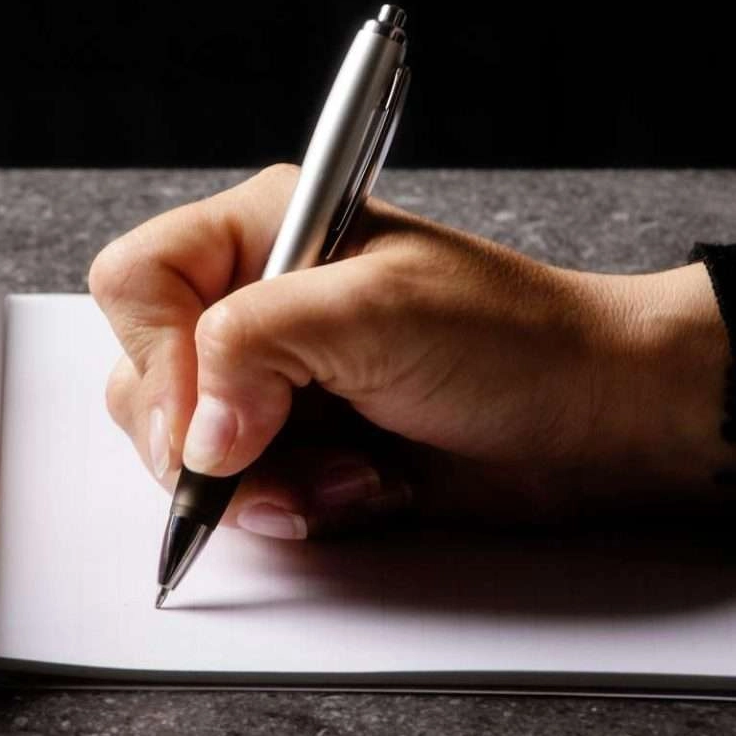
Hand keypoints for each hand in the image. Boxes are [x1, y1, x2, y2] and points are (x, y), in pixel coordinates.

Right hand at [88, 165, 735, 538]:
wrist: (596, 420)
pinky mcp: (303, 443)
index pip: (138, 283)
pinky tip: (363, 489)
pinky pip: (246, 492)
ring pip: (189, 448)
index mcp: (267, 230)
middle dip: (210, 439)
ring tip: (349, 472)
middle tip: (270, 455)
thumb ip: (254, 344)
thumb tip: (192, 427)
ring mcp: (279, 378)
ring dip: (263, 482)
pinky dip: (295, 505)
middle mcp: (261, 300)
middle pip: (145, 377)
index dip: (159, 356)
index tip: (214, 416)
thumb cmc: (513, 340)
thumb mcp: (375, 313)